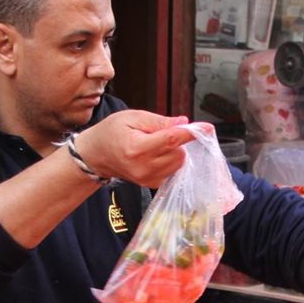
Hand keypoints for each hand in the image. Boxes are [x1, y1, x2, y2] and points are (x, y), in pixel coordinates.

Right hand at [72, 110, 197, 187]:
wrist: (96, 155)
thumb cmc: (112, 132)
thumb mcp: (132, 117)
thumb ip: (159, 121)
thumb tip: (183, 122)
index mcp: (137, 148)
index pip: (171, 140)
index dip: (191, 133)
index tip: (207, 127)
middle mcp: (143, 167)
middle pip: (179, 152)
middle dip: (177, 140)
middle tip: (160, 132)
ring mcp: (148, 179)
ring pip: (179, 162)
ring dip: (175, 150)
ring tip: (155, 143)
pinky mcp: (152, 184)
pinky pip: (173, 171)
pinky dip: (171, 160)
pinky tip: (156, 154)